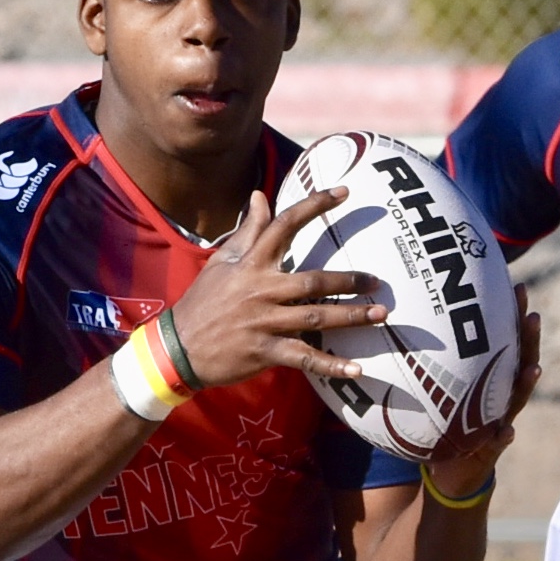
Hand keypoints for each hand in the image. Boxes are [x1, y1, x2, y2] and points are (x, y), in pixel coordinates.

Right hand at [164, 190, 387, 389]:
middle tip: (378, 281)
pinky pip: (304, 358)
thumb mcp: (221, 261)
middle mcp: (261, 290)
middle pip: (313, 281)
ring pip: (315, 317)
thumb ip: (247, 230)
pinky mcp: (265, 352)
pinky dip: (331, 366)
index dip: (315, 205)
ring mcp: (264, 322)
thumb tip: (260, 195)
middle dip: (348, 280)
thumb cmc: (204, 301)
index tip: (344, 192)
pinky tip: (357, 369)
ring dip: (351, 317)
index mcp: (251, 263)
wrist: (178, 347)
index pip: (285, 225)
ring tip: (381, 314)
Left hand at [417, 295, 543, 504]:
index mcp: (491, 378)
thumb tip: (402, 322)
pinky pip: (498, 442)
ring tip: (533, 367)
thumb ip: (428, 363)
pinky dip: (503, 436)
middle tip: (532, 315)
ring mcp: (501, 421)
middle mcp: (502, 396)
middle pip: (521, 361)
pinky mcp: (491, 449)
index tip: (517, 287)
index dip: (514, 315)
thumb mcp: (436, 389)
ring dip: (526, 382)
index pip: (507, 340)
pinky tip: (506, 431)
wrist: (451, 470)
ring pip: (518, 398)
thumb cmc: (442, 423)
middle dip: (529, 340)